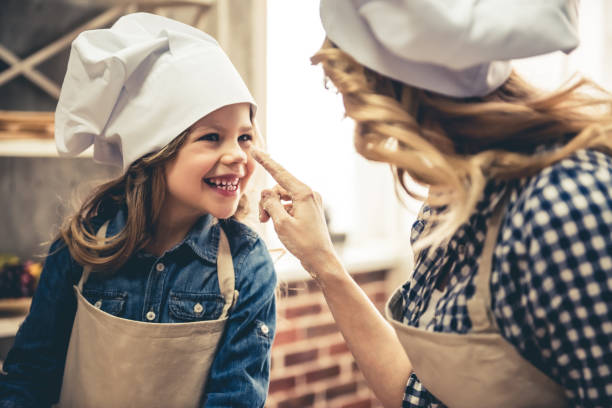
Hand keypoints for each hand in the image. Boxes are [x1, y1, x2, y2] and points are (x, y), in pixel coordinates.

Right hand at [250, 147, 338, 277]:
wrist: (322, 260)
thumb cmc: (303, 243)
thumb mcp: (281, 223)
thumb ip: (271, 203)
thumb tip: (267, 193)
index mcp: (303, 193)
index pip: (280, 172)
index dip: (265, 161)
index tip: (254, 149)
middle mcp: (309, 194)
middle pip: (279, 188)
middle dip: (267, 200)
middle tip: (262, 219)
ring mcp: (310, 202)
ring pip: (283, 197)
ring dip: (273, 208)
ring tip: (268, 223)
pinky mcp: (309, 210)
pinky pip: (290, 205)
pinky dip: (281, 212)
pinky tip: (279, 225)